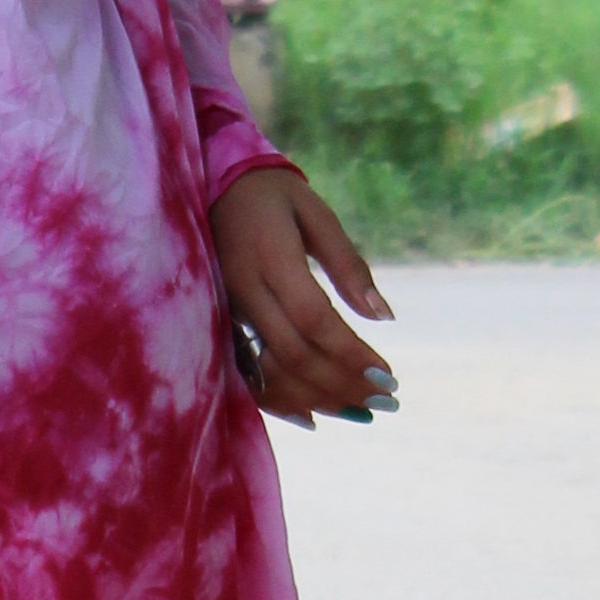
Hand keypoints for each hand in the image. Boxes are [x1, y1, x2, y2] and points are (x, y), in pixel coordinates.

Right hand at [213, 167, 395, 428]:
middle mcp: (245, 290)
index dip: (351, 353)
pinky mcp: (220, 321)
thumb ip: (348, 264)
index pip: (314, 319)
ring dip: (318, 398)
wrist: (211, 183)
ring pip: (270, 370)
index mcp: (272, 258)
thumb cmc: (273, 195)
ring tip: (360, 411)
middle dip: (343, 384)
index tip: (388, 374)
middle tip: (386, 400)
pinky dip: (278, 400)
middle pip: (294, 354)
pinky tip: (312, 417)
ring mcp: (228, 310)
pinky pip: (247, 371)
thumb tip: (383, 317)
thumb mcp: (316, 214)